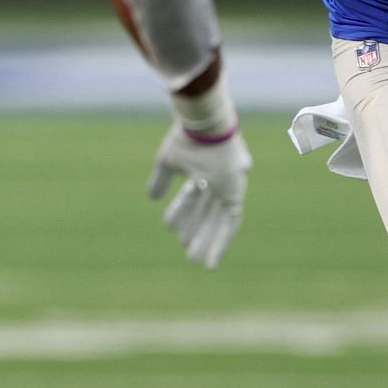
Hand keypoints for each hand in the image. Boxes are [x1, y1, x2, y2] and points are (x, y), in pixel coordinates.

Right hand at [147, 121, 251, 267]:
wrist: (205, 127)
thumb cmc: (187, 139)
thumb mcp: (168, 162)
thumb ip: (161, 180)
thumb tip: (151, 198)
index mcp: (203, 168)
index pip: (193, 196)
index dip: (182, 212)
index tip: (169, 228)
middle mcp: (219, 179)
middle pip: (207, 210)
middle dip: (195, 230)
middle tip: (185, 249)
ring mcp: (229, 186)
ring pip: (217, 220)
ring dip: (205, 240)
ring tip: (192, 259)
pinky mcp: (236, 195)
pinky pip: (231, 224)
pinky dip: (221, 243)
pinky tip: (211, 261)